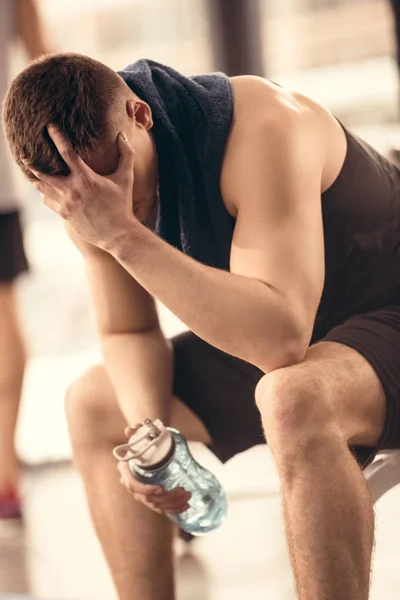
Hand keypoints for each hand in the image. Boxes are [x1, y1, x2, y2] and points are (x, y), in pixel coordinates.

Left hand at [24, 125, 137, 250]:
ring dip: (37, 178)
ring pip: (41, 187)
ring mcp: (66, 204)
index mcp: (86, 179)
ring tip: (32, 170)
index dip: (57, 137)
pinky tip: (47, 189)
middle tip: (25, 154)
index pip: (67, 152)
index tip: (49, 126)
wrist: (117, 235)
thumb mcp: (126, 179)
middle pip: (42, 172)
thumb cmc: (122, 205)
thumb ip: (126, 155)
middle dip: (32, 162)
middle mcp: (72, 190)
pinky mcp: (64, 215)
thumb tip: (122, 134)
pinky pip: (47, 200)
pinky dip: (46, 193)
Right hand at [117, 426, 191, 515]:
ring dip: (173, 503)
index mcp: (126, 471)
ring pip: (157, 505)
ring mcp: (142, 494)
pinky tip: (185, 506)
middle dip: (167, 497)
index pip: (132, 486)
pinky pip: (161, 508)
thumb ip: (136, 431)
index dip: (146, 490)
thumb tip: (130, 429)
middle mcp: (132, 485)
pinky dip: (173, 509)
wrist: (148, 445)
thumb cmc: (144, 439)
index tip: (161, 488)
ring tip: (188, 495)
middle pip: (148, 498)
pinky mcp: (152, 498)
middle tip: (183, 490)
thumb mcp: (140, 433)